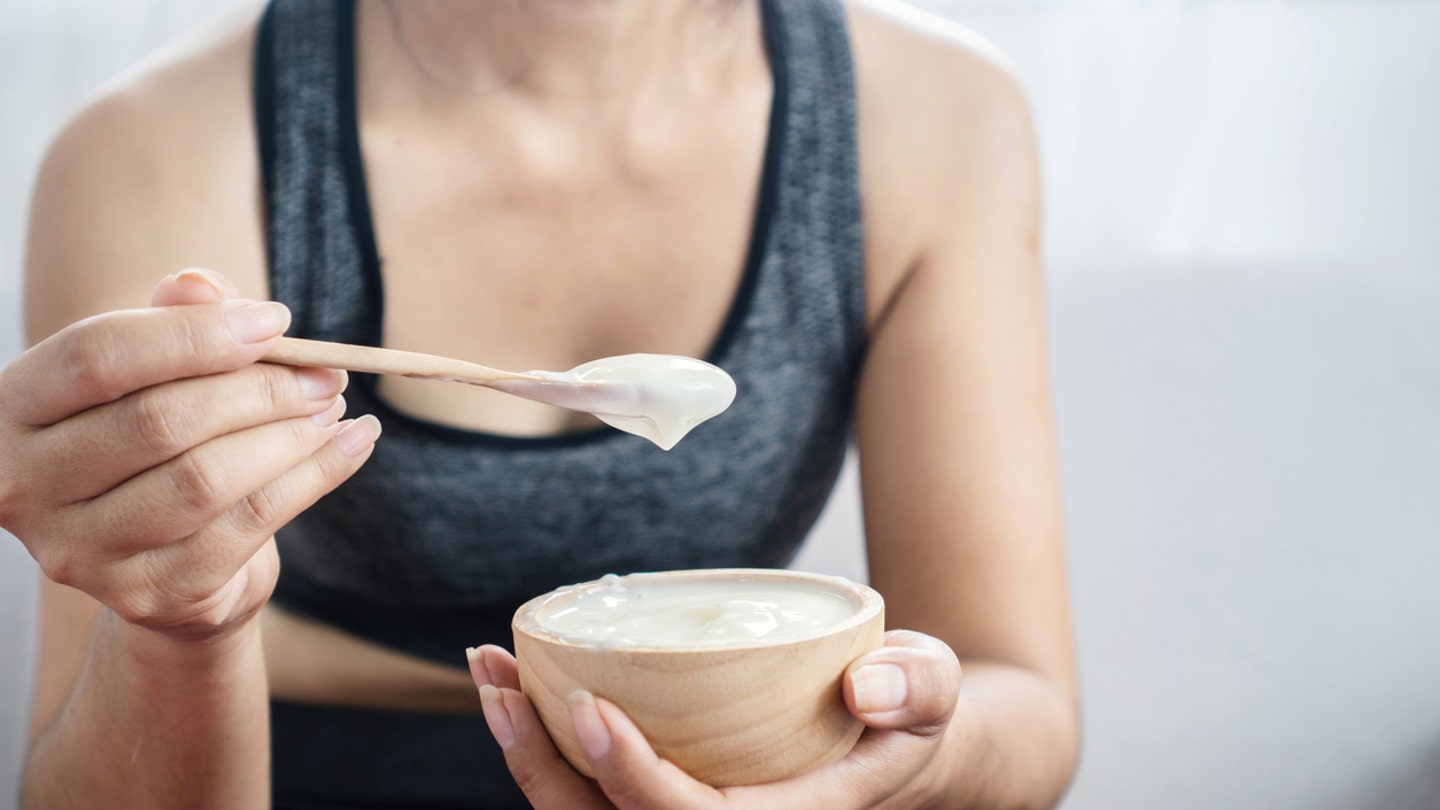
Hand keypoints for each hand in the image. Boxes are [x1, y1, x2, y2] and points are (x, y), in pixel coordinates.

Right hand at [0, 269, 379, 640]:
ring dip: (290, 435)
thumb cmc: (157, 443)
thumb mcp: (157, 373)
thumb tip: (201, 286)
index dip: (194, 335)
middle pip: (159, 421)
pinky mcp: (148, 594)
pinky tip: (353, 444)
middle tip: (326, 373)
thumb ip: (176, 321)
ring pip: (206, 479)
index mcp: (12, 410)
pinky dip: (316, 476)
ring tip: (332, 406)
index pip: (96, 356)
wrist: (165, 563)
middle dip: (259, 389)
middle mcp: (27, 486)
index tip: (277, 321)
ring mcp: (82, 551)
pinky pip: (250, 525)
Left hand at [467, 629, 961, 808]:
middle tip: (497, 679)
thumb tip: (864, 684)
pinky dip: (542, 741)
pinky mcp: (665, 791)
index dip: (632, 779)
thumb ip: (918, 686)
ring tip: (487, 671)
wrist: (896, 745)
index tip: (591, 707)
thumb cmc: (908, 715)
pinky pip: (589, 788)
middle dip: (541, 765)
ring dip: (524, 750)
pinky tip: (512, 685)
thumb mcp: (934, 691)